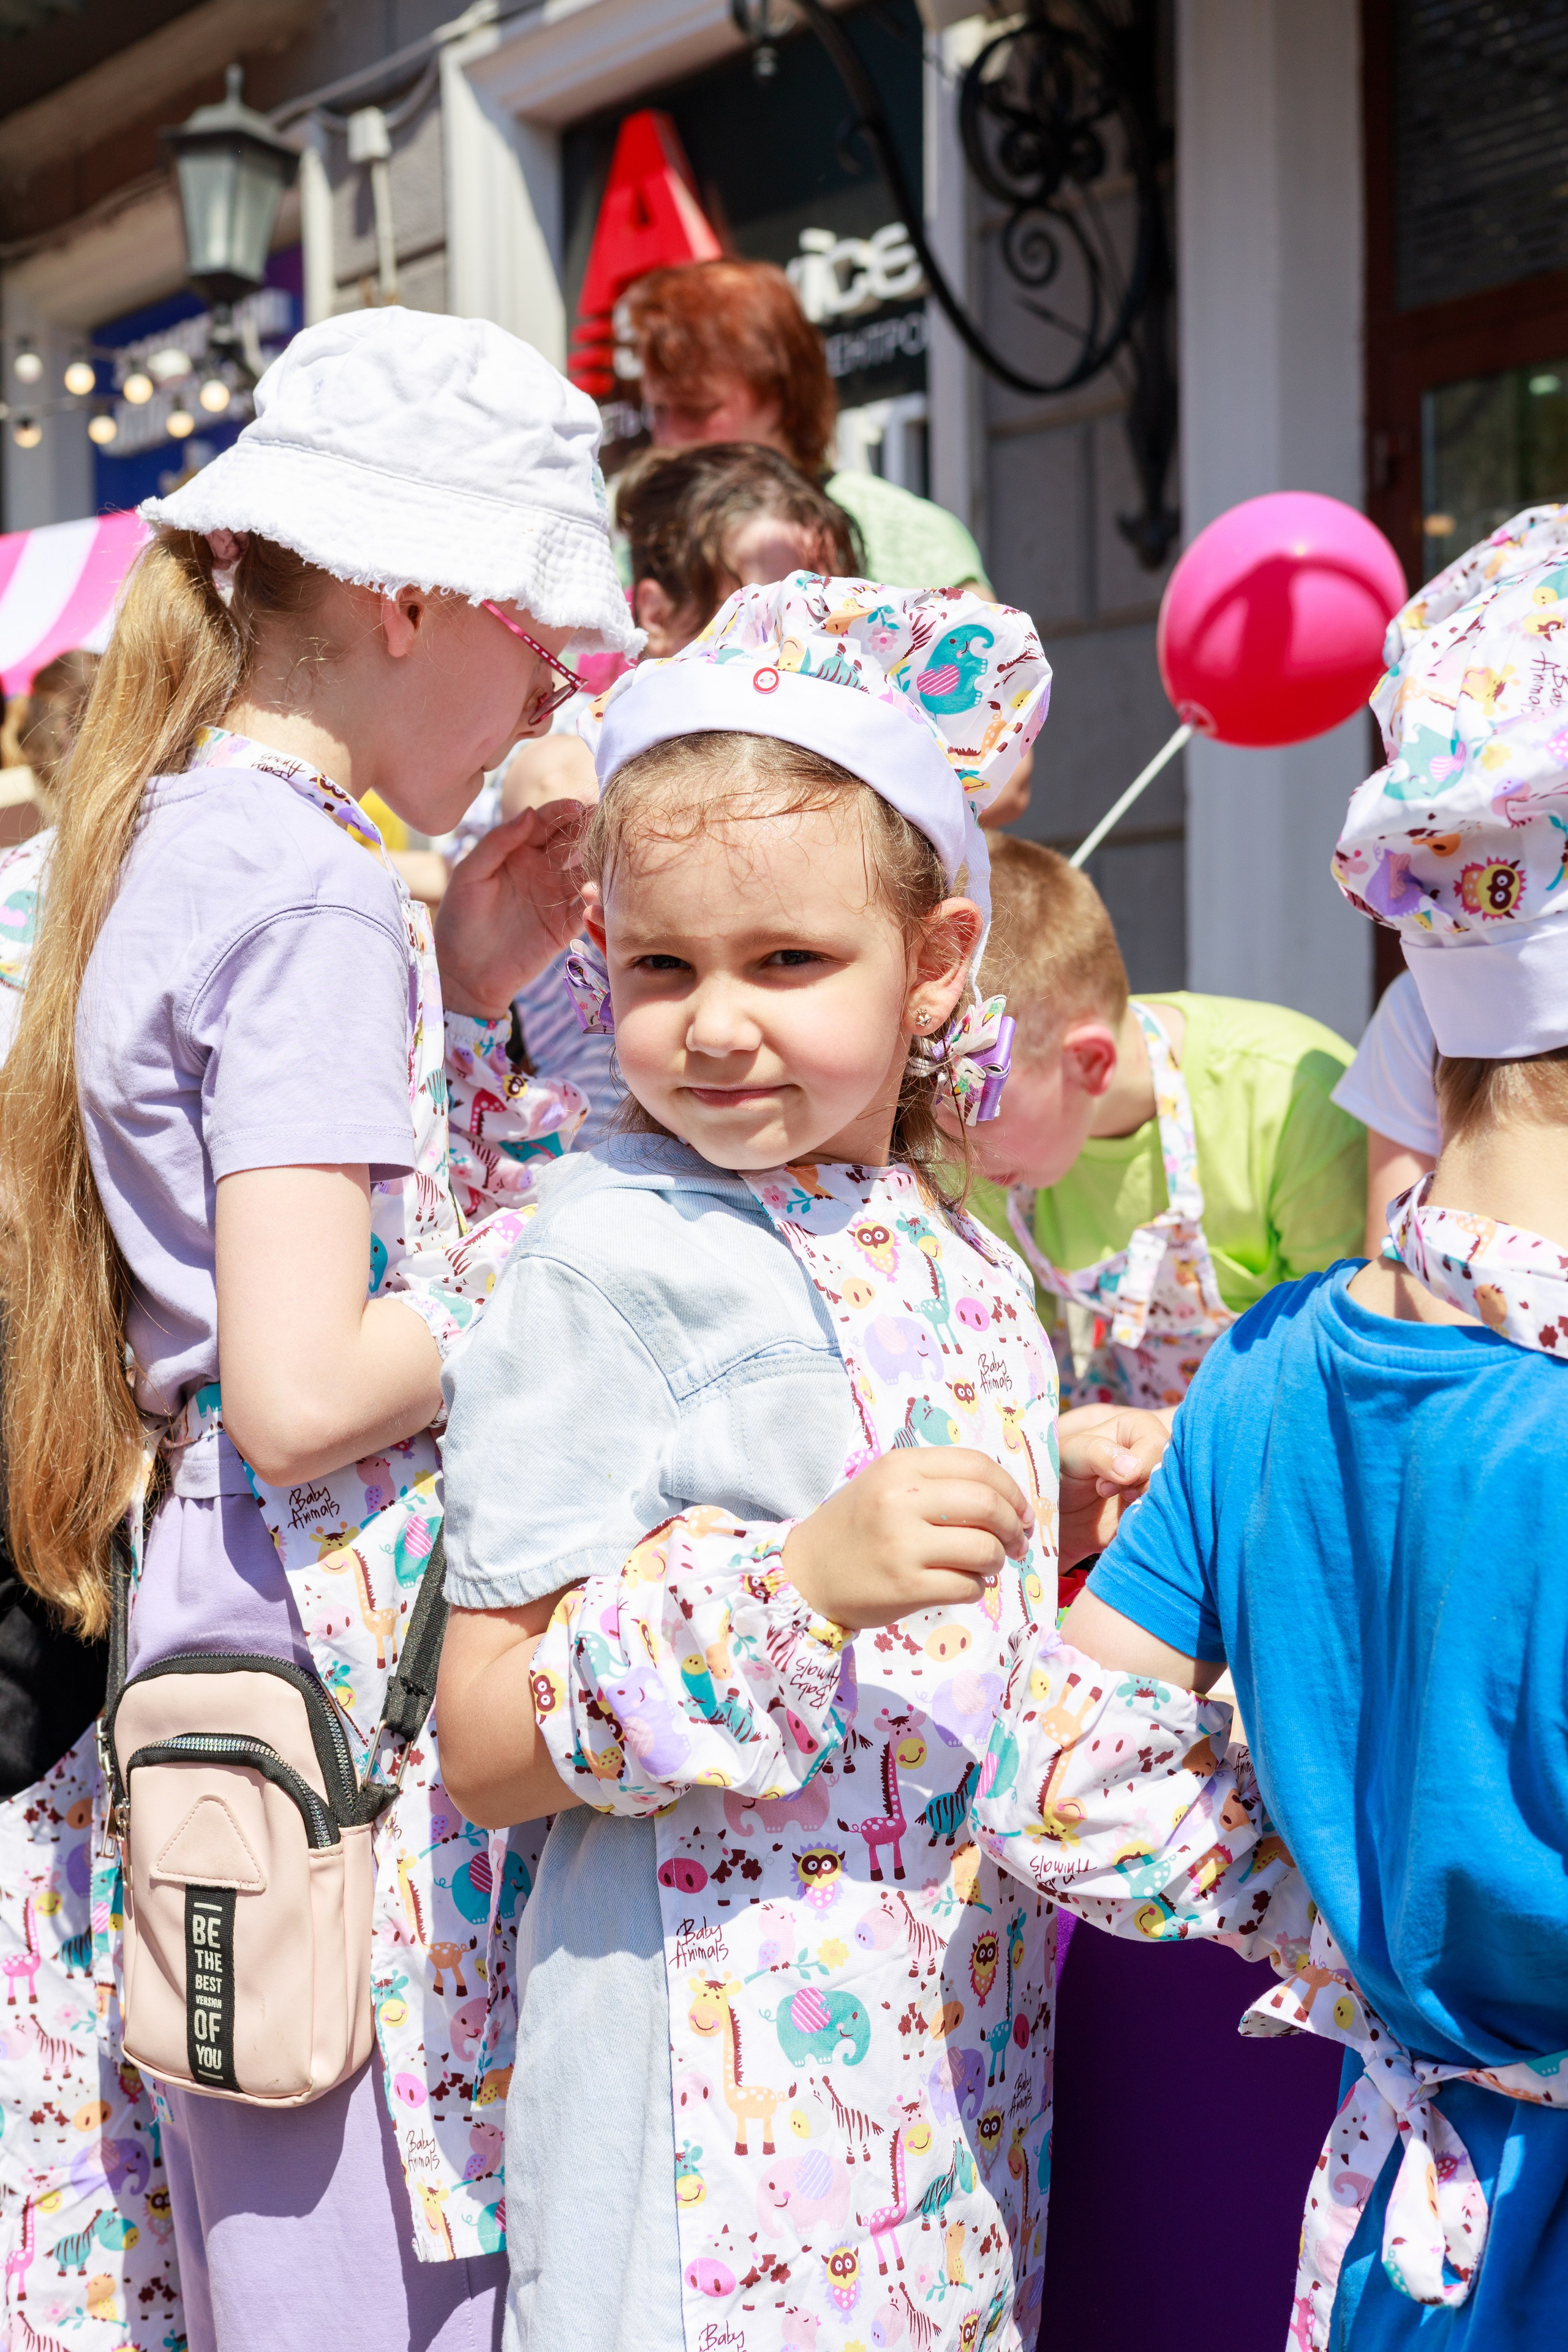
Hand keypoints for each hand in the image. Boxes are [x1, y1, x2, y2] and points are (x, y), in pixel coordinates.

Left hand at [434, 799, 587, 1018]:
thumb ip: (496, 842)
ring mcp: (556, 897)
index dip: (562, 811)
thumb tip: (530, 812)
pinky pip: (588, 907)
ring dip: (598, 861)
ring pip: (586, 871)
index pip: (545, 822)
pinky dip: (597, 899)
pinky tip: (594, 893)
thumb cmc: (459, 921)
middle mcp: (541, 869)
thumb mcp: (469, 875)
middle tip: (603, 819)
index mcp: (517, 851)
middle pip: (571, 841)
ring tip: (607, 853)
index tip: (578, 805)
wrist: (465, 974)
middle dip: (588, 828)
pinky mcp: (566, 925)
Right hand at [782, 1449, 1032, 1631]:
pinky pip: (967, 1586)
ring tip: (986, 1566)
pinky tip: (962, 1585)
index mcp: (900, 1466)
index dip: (1011, 1489)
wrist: (807, 1573)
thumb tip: (1006, 1499)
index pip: (977, 1466)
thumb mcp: (887, 1485)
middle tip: (1016, 1542)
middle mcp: (901, 1499)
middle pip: (988, 1504)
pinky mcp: (906, 1585)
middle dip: (1014, 1527)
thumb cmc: (857, 1527)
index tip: (1021, 1510)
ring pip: (983, 1548)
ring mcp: (903, 1544)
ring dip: (997, 1560)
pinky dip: (976, 1588)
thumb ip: (938, 1482)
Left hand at [1058, 1405, 1172, 1568]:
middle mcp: (1152, 1457)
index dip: (1137, 1467)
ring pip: (1171, 1501)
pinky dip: (1143, 1531)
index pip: (1157, 1445)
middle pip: (1171, 1474)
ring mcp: (1154, 1488)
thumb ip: (1098, 1453)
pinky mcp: (1152, 1516)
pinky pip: (1162, 1525)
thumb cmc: (1056, 1471)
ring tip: (1115, 1515)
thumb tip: (1133, 1468)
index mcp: (1137, 1429)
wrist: (1050, 1515)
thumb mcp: (1070, 1454)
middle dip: (1141, 1491)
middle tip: (1109, 1498)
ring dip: (1144, 1512)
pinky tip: (1120, 1531)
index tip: (1104, 1487)